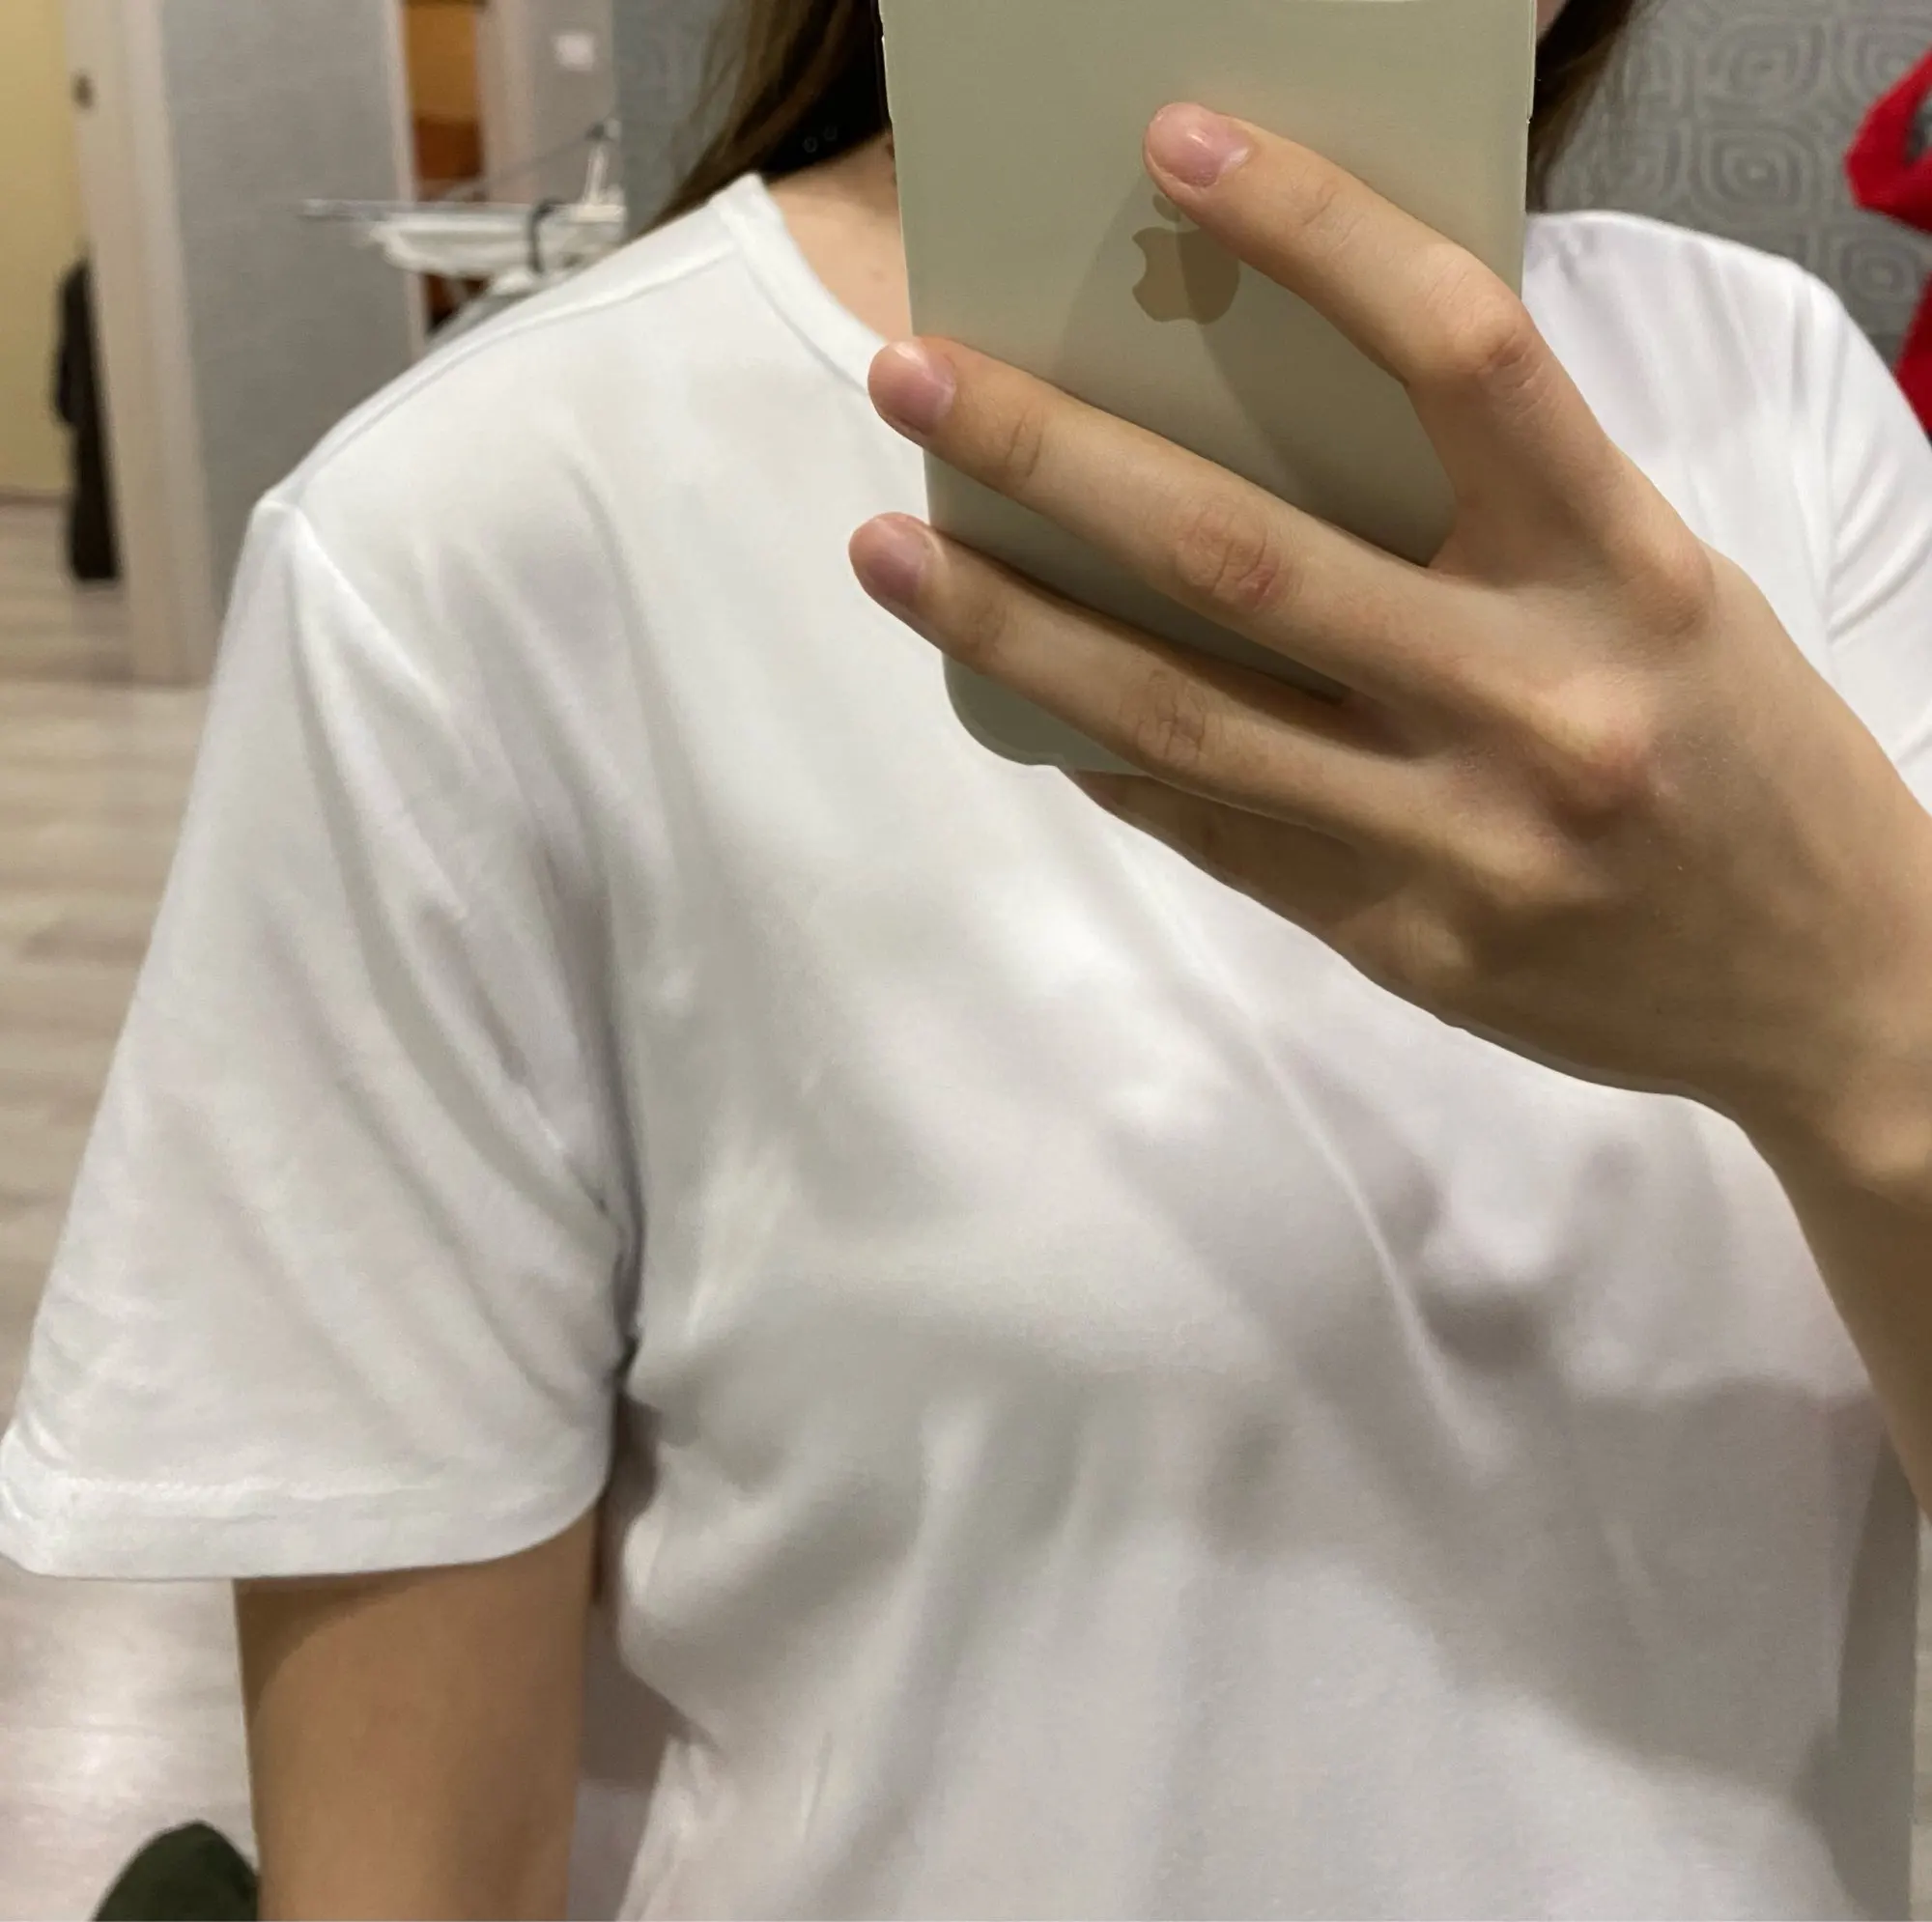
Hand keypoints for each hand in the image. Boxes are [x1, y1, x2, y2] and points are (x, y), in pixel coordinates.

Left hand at [851, 105, 1931, 1167]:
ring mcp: (1460, 839)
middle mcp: (1539, 701)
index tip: (1179, 148)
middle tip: (916, 379)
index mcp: (1628, 569)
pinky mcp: (1405, 942)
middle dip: (1056, 456)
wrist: (1840, 986)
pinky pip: (1218, 834)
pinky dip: (1106, 757)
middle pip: (1249, 556)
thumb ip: (1499, 516)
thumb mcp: (1662, 591)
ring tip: (889, 553)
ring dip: (1014, 629)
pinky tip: (1016, 701)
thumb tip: (1274, 434)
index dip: (1318, 231)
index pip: (1465, 354)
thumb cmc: (1745, 753)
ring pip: (1186, 719)